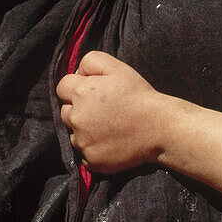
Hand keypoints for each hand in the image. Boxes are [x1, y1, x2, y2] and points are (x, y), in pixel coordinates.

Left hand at [56, 50, 164, 172]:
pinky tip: (111, 141)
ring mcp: (83, 141)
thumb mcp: (118, 68)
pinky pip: (84, 153)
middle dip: (79, 109)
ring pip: (73, 134)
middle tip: (103, 110)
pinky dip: (93, 148)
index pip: (62, 87)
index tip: (94, 92)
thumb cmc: (139, 95)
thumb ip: (91, 61)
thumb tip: (77, 73)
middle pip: (65, 112)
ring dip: (85, 130)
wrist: (158, 128)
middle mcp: (77, 118)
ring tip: (108, 127)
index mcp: (81, 92)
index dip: (77, 87)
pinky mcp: (91, 159)